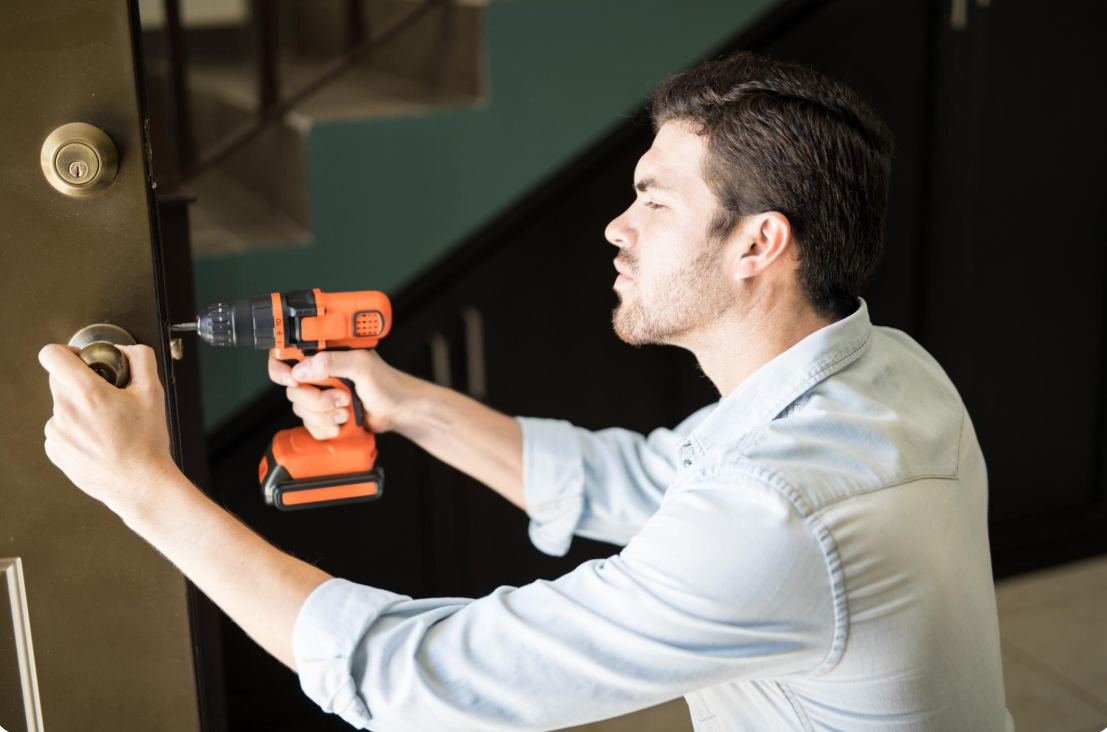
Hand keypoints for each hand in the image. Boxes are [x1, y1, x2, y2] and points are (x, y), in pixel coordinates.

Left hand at [39, 343, 179, 517]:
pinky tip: (98, 441)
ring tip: (106, 426)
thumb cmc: (146, 443)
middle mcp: (66, 411)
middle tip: (106, 396)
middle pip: (59, 381)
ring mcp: (57, 433)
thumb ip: (141, 359)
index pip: (52, 355)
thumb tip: (125, 350)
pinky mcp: (55, 450)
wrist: (140, 484)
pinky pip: (61, 430)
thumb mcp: (154, 393)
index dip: (65, 352)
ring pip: (62, 407)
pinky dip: (76, 431)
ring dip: (79, 409)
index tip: (78, 359)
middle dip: (80, 382)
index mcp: (89, 393)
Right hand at [268, 349, 423, 439]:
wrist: (399, 410)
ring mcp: (320, 396)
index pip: (286, 357)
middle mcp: (318, 375)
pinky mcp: (324, 416)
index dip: (281, 370)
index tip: (293, 379)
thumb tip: (302, 368)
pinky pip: (310, 427)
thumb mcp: (362, 365)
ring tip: (347, 410)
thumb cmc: (387, 383)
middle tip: (342, 398)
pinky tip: (344, 423)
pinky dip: (326, 429)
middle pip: (293, 390)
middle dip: (317, 399)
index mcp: (324, 355)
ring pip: (301, 410)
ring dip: (325, 415)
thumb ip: (333, 362)